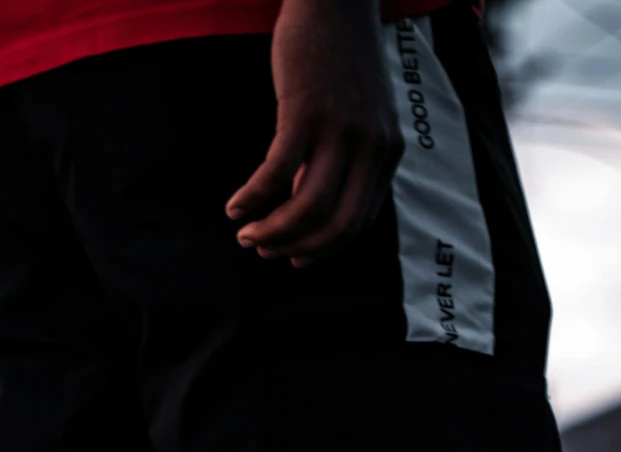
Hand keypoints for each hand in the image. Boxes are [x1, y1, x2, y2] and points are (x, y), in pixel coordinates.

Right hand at [226, 0, 400, 265]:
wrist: (335, 1)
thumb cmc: (339, 59)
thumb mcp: (357, 116)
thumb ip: (341, 161)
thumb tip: (303, 204)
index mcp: (386, 152)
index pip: (358, 223)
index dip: (323, 250)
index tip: (294, 257)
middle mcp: (370, 146)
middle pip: (336, 226)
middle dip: (296, 249)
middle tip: (264, 252)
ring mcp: (340, 129)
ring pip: (307, 208)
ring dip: (272, 232)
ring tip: (246, 235)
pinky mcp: (305, 112)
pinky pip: (275, 173)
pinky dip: (252, 198)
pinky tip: (235, 207)